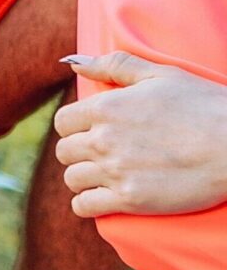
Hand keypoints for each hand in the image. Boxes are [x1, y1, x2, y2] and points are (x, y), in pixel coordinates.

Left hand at [58, 52, 226, 217]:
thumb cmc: (206, 105)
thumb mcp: (161, 75)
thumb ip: (115, 66)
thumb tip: (74, 62)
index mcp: (106, 107)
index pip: (63, 122)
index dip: (76, 127)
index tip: (93, 132)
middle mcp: (103, 139)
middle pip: (65, 151)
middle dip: (80, 153)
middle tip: (102, 155)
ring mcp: (115, 171)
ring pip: (72, 179)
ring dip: (84, 178)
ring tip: (105, 176)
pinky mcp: (130, 199)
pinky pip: (85, 206)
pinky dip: (88, 203)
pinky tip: (104, 198)